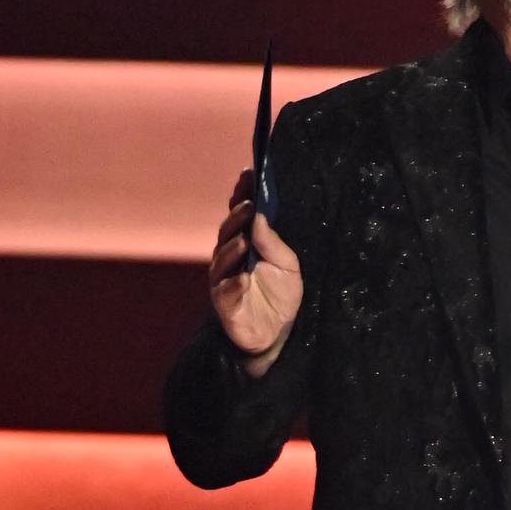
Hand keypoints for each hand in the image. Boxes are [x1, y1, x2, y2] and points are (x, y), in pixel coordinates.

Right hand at [208, 165, 304, 368]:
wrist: (277, 334)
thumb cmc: (281, 295)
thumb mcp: (287, 265)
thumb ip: (273, 242)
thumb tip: (261, 216)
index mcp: (244, 242)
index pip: (239, 214)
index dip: (241, 194)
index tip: (248, 174)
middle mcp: (229, 257)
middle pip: (228, 232)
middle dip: (237, 218)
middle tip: (248, 206)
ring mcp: (224, 280)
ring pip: (223, 260)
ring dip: (233, 249)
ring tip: (244, 241)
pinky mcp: (225, 304)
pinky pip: (227, 292)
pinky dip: (235, 286)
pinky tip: (243, 279)